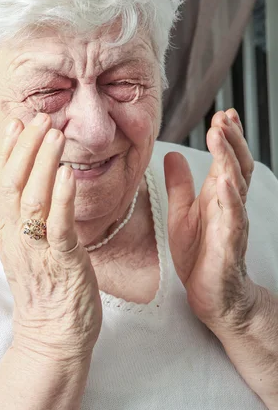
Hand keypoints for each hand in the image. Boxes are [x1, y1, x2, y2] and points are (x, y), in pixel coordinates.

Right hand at [0, 112, 101, 362]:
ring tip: (54, 134)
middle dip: (26, 147)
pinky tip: (68, 174)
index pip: (1, 182)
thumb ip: (30, 216)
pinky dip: (62, 197)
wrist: (53, 335)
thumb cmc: (47, 287)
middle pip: (13, 183)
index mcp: (7, 232)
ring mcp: (36, 250)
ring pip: (33, 198)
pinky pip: (58, 225)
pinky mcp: (60, 262)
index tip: (17, 122)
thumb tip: (41, 183)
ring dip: (43, 163)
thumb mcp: (29, 247)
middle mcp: (15, 237)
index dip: (8, 150)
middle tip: (40, 119)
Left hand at [164, 108, 257, 331]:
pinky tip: (226, 181)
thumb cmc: (199, 253)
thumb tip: (172, 154)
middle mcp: (229, 204)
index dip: (226, 137)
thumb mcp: (182, 212)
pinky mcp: (230, 244)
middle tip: (223, 117)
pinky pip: (233, 218)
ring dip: (229, 159)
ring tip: (221, 136)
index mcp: (217, 195)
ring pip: (237, 185)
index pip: (226, 159)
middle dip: (231, 140)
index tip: (221, 114)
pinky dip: (231, 198)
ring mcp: (232, 222)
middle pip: (236, 165)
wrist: (211, 294)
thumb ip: (179, 185)